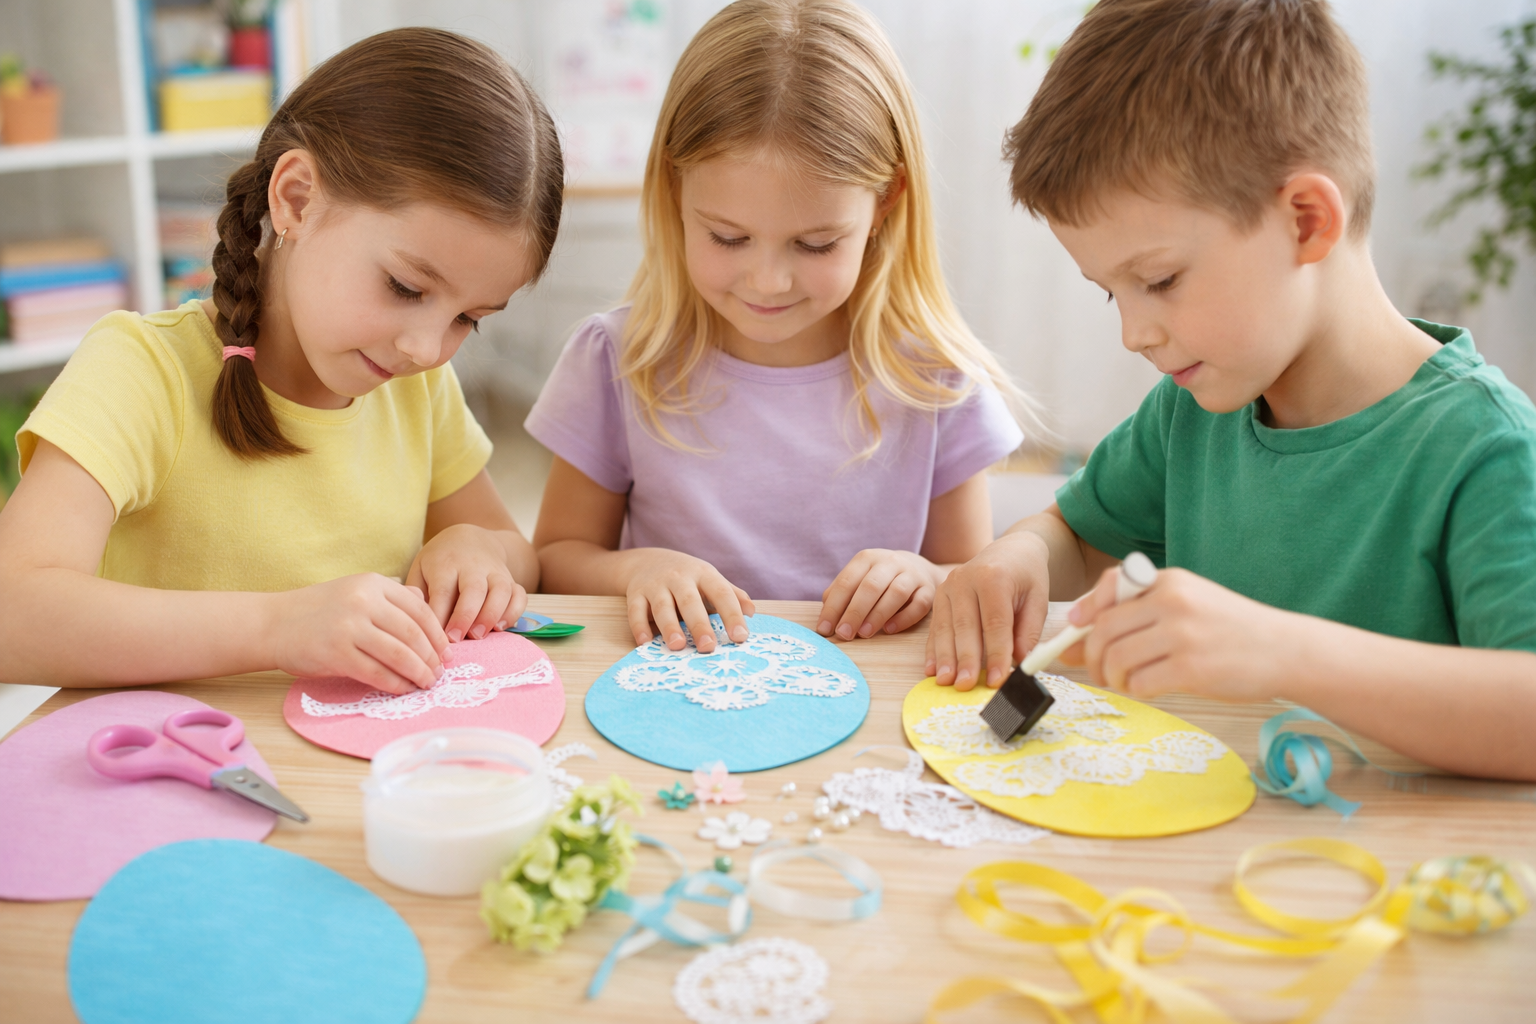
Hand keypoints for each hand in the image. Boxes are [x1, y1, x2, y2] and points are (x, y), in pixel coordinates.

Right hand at [265, 574, 448, 693]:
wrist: (272, 624)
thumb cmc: (318, 610)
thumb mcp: (355, 590)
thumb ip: (390, 597)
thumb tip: (426, 606)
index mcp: (372, 584)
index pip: (418, 610)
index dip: (437, 634)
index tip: (447, 651)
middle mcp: (363, 602)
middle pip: (412, 633)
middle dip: (431, 656)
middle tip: (441, 671)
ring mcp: (349, 627)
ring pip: (398, 654)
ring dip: (418, 672)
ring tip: (427, 683)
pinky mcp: (336, 653)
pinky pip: (376, 672)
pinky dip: (395, 683)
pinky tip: (404, 689)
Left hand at [407, 523, 527, 642]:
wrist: (471, 539)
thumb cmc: (440, 562)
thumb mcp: (421, 569)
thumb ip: (416, 594)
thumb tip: (415, 619)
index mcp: (446, 563)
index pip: (443, 590)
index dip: (440, 615)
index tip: (435, 637)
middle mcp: (473, 566)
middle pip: (474, 589)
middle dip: (466, 616)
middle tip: (457, 639)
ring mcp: (495, 572)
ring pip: (501, 591)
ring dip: (491, 615)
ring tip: (479, 635)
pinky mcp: (511, 580)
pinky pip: (520, 595)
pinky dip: (513, 612)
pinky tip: (501, 627)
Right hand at [624, 549, 754, 651]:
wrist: (647, 561)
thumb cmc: (688, 578)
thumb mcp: (710, 580)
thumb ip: (731, 595)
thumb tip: (752, 611)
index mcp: (703, 574)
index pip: (721, 593)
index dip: (732, 615)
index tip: (740, 637)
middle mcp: (679, 577)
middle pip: (690, 601)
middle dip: (699, 624)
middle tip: (708, 647)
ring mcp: (655, 585)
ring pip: (662, 606)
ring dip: (669, 626)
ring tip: (678, 646)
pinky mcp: (635, 593)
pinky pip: (635, 611)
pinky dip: (639, 626)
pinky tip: (645, 642)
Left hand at [818, 549, 942, 641]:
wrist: (918, 568)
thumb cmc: (878, 580)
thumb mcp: (858, 579)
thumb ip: (841, 594)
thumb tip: (826, 618)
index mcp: (867, 559)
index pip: (847, 581)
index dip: (834, 606)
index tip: (824, 629)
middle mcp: (890, 562)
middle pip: (871, 586)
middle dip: (855, 612)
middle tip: (844, 634)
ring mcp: (912, 574)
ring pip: (896, 593)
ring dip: (878, 615)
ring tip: (864, 634)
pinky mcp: (929, 589)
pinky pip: (919, 604)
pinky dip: (904, 618)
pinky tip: (889, 630)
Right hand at [925, 532, 1050, 690]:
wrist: (1012, 550)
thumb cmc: (1027, 577)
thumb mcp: (1038, 599)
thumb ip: (1029, 631)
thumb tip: (1019, 662)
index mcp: (994, 577)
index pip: (995, 623)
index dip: (997, 654)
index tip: (998, 681)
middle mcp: (966, 579)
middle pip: (966, 627)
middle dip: (966, 660)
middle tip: (965, 686)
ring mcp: (948, 586)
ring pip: (945, 628)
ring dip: (945, 658)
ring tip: (946, 682)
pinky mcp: (938, 595)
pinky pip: (934, 627)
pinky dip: (933, 650)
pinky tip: (932, 669)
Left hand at [1063, 566, 1296, 701]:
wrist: (1286, 650)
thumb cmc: (1230, 630)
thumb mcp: (1187, 604)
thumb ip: (1137, 614)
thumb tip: (1071, 642)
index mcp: (1169, 581)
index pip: (1108, 588)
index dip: (1083, 612)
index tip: (1075, 632)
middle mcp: (1173, 603)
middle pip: (1104, 630)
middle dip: (1091, 656)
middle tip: (1099, 672)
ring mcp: (1182, 636)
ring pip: (1117, 659)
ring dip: (1113, 677)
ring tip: (1127, 682)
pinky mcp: (1191, 669)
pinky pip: (1140, 683)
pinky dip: (1136, 691)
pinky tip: (1150, 689)